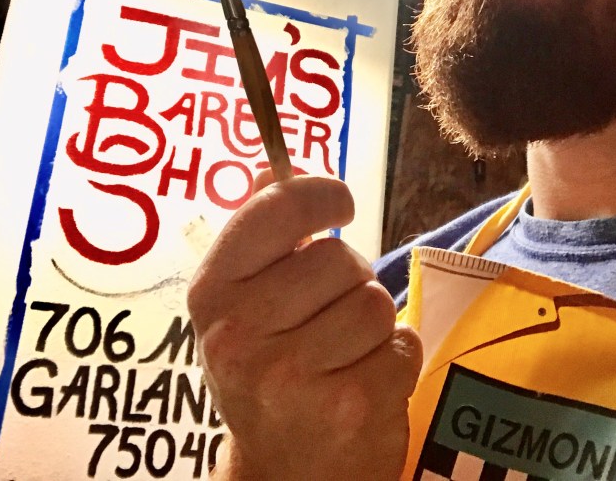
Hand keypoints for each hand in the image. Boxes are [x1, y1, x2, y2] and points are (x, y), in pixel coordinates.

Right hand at [187, 174, 422, 480]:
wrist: (278, 475)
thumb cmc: (265, 367)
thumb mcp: (241, 302)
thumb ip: (259, 231)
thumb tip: (272, 166)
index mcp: (213, 292)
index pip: (276, 208)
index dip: (320, 193)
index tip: (339, 202)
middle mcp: (241, 333)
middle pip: (339, 258)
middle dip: (348, 279)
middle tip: (326, 314)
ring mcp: (293, 375)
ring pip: (375, 300)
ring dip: (372, 322)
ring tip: (343, 351)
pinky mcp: (348, 408)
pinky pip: (402, 343)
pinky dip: (394, 357)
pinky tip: (362, 380)